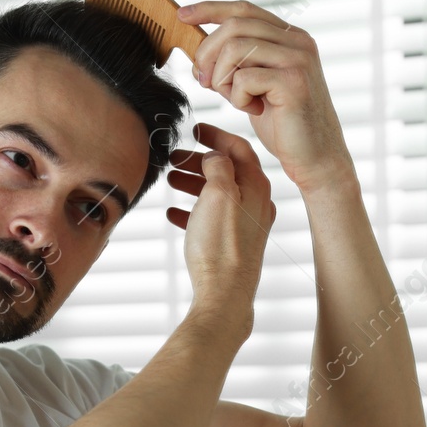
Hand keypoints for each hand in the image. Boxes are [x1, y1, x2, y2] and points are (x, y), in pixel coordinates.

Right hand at [168, 123, 275, 327]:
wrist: (225, 297)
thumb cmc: (220, 248)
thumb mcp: (217, 195)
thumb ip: (218, 167)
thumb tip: (216, 156)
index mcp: (257, 188)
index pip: (239, 148)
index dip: (215, 135)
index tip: (194, 130)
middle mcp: (257, 205)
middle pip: (227, 170)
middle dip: (199, 161)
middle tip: (174, 158)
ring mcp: (247, 226)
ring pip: (218, 194)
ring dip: (193, 183)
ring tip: (170, 181)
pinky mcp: (234, 245)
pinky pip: (213, 218)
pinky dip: (193, 210)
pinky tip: (173, 213)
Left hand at [178, 0, 354, 193]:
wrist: (315, 158)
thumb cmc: (285, 125)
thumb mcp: (256, 86)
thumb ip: (236, 64)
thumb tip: (199, 53)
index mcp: (290, 36)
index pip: (243, 10)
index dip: (210, 10)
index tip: (182, 16)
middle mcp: (298, 41)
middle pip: (234, 26)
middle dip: (208, 52)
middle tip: (204, 81)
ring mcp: (298, 59)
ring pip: (235, 48)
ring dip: (222, 77)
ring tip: (235, 98)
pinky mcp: (293, 82)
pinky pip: (243, 78)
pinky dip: (237, 97)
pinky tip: (253, 110)